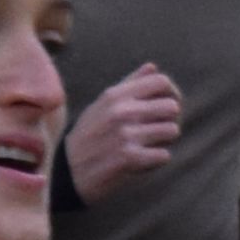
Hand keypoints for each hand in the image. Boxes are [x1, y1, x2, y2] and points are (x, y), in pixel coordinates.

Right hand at [61, 65, 180, 204]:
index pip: (161, 82)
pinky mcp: (130, 158)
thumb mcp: (101, 105)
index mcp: (115, 95)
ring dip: (164, 141)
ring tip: (147, 145)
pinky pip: (164, 155)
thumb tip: (152, 67)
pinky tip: (141, 161)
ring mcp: (126, 135)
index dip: (172, 93)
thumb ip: (129, 85)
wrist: (67, 172)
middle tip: (156, 130)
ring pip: (172, 131)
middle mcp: (121, 112)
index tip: (165, 106)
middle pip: (172, 107)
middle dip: (168, 120)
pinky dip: (156, 160)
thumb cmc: (88, 136)